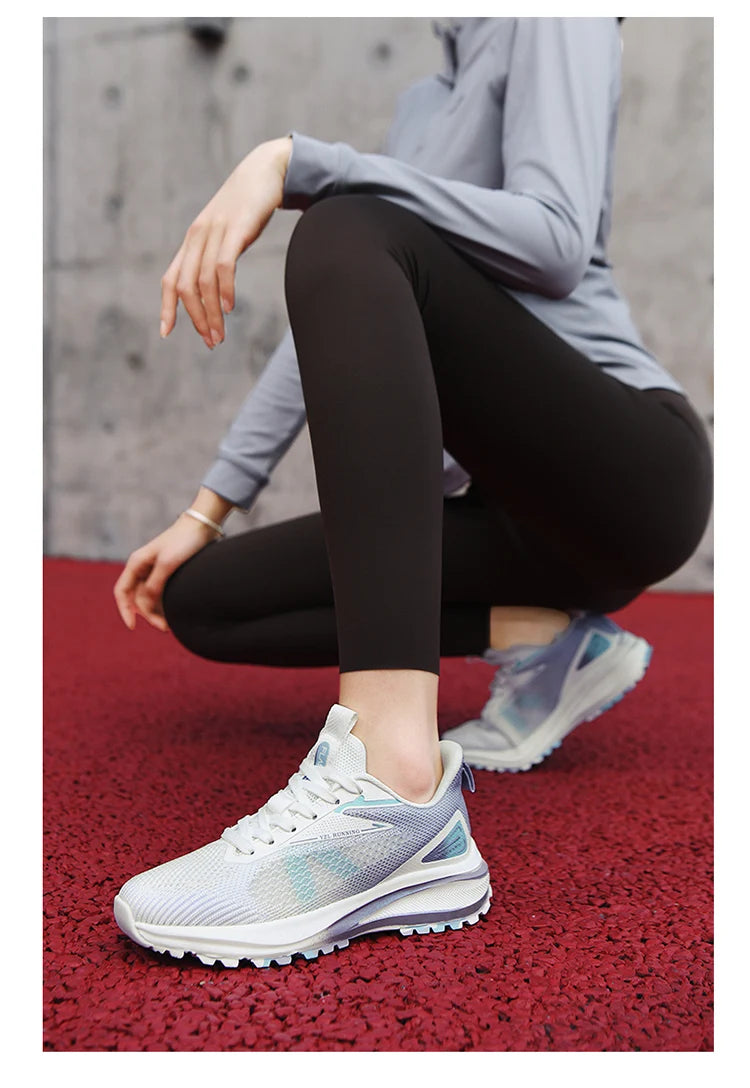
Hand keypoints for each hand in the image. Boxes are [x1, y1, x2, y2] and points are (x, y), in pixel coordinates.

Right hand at [113, 514, 220, 631]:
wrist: (202, 526)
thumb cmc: (184, 541)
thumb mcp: (168, 564)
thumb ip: (154, 585)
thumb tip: (144, 605)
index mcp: (136, 563)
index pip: (122, 592)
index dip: (124, 610)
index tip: (133, 627)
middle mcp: (142, 567)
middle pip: (137, 598)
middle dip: (148, 615)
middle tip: (165, 627)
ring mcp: (154, 569)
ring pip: (149, 597)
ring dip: (156, 611)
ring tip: (171, 623)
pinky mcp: (167, 571)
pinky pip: (160, 592)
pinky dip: (164, 604)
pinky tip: (174, 611)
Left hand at [160, 136, 292, 348]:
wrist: (266, 171)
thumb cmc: (248, 207)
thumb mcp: (226, 233)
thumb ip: (216, 255)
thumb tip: (214, 286)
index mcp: (192, 241)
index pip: (171, 279)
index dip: (166, 307)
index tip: (166, 332)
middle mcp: (197, 237)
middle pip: (186, 286)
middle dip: (196, 318)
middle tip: (210, 341)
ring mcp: (215, 232)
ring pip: (204, 281)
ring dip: (211, 313)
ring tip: (220, 334)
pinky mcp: (235, 228)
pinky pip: (223, 264)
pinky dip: (224, 288)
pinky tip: (230, 306)